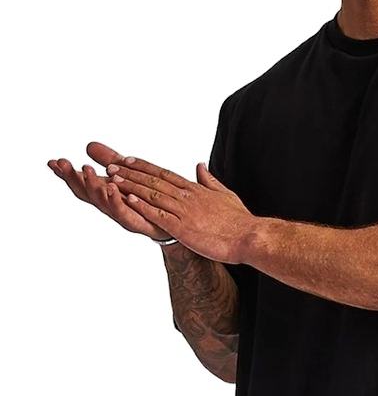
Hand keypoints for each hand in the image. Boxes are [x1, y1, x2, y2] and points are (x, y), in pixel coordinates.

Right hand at [47, 142, 171, 240]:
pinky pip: (126, 213)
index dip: (67, 174)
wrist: (173, 223)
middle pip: (87, 193)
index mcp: (106, 195)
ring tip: (88, 171)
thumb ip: (109, 161)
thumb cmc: (148, 201)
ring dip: (94, 186)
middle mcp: (111, 206)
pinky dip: (117, 201)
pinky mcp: (139, 223)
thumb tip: (89, 145)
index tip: (53, 162)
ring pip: (103, 203)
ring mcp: (124, 216)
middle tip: (64, 163)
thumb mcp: (127, 176)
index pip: (82, 184)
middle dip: (74, 178)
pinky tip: (113, 189)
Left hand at [102, 147, 256, 263]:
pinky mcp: (183, 228)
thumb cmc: (240, 220)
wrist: (249, 236)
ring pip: (152, 195)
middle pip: (153, 180)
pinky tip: (128, 200)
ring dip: (131, 186)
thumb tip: (199, 166)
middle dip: (130, 173)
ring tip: (112, 178)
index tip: (127, 160)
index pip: (164, 174)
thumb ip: (209, 180)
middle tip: (110, 165)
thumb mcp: (225, 195)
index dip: (144, 166)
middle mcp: (187, 197)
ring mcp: (184, 212)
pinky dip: (143, 206)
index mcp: (195, 190)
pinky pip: (158, 215)